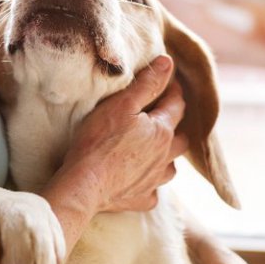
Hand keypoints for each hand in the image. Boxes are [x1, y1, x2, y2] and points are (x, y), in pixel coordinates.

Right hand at [58, 55, 187, 213]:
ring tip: (154, 151)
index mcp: (162, 131)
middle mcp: (164, 157)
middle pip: (181, 139)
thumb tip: (168, 64)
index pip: (177, 105)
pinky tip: (139, 181)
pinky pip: (153, 192)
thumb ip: (147, 84)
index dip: (173, 91)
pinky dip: (150, 184)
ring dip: (166, 157)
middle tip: (162, 117)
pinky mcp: (141, 199)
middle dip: (175, 126)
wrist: (84, 185)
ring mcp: (154, 181)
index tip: (167, 83)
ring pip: (171, 167)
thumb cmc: (99, 141)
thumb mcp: (122, 104)